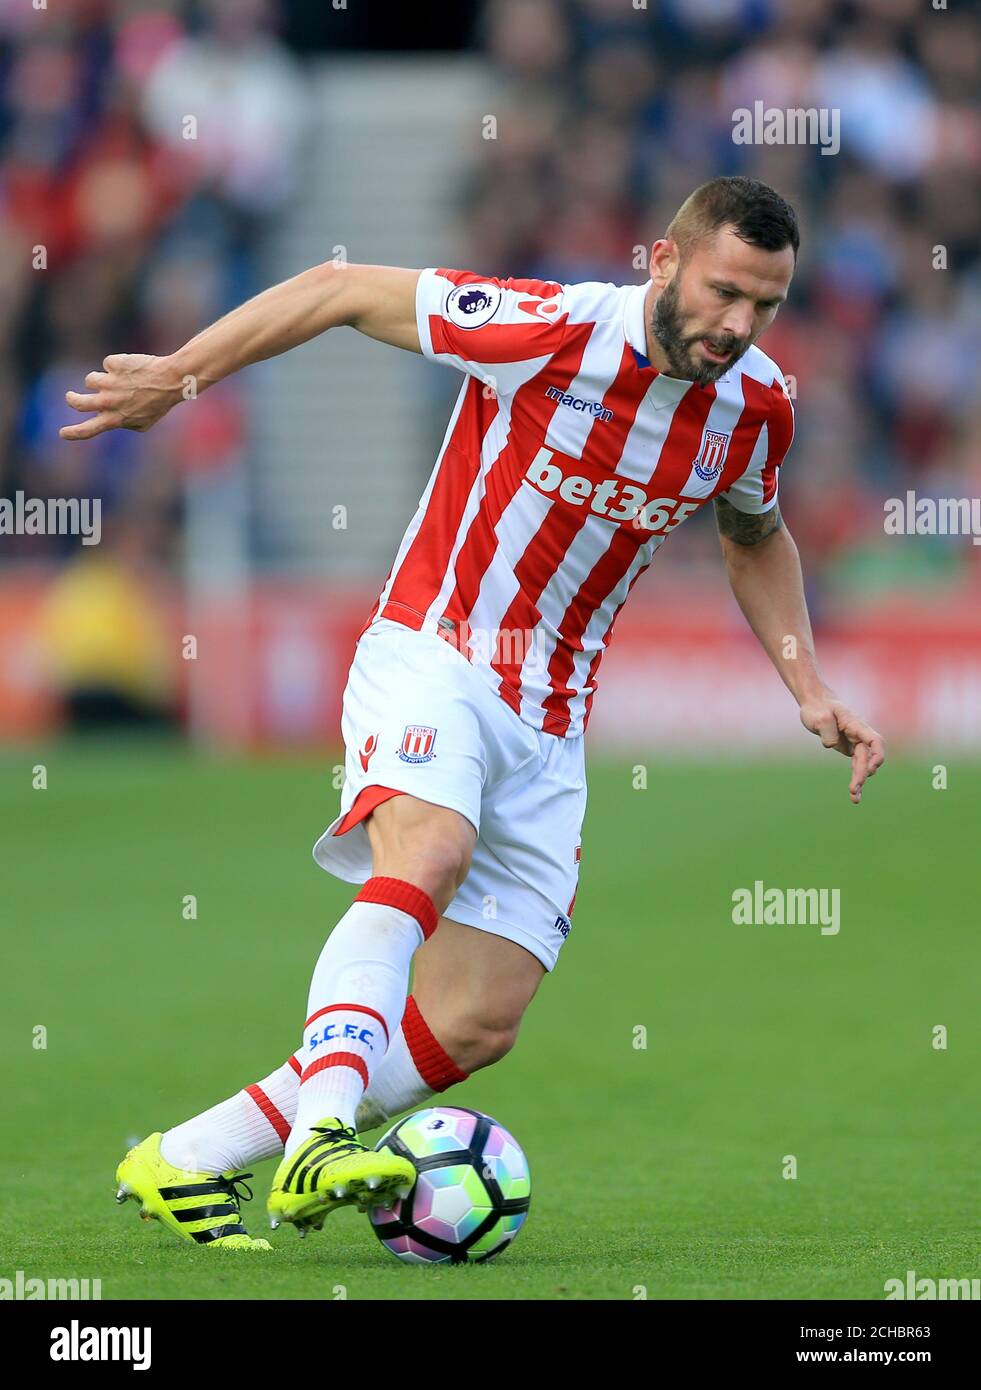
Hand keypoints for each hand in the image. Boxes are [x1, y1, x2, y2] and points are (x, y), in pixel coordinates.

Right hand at [60, 354, 185, 440]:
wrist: (171, 379)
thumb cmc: (159, 403)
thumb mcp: (144, 422)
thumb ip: (125, 423)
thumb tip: (111, 420)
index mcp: (115, 419)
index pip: (89, 430)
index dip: (73, 433)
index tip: (62, 433)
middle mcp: (109, 402)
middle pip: (78, 402)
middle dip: (71, 399)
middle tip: (70, 396)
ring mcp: (109, 382)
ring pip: (90, 380)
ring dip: (101, 380)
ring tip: (120, 380)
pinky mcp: (113, 365)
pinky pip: (107, 364)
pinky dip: (117, 365)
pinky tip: (133, 369)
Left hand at [799, 697, 885, 804]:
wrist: (815, 703)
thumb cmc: (817, 708)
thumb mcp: (819, 716)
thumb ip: (827, 730)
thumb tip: (831, 745)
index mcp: (855, 725)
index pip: (875, 740)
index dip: (878, 754)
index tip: (873, 766)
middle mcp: (859, 734)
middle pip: (868, 757)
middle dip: (862, 774)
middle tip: (853, 789)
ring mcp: (855, 742)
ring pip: (863, 764)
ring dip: (860, 781)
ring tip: (854, 799)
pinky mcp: (849, 749)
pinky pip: (856, 765)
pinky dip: (856, 778)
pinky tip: (854, 794)